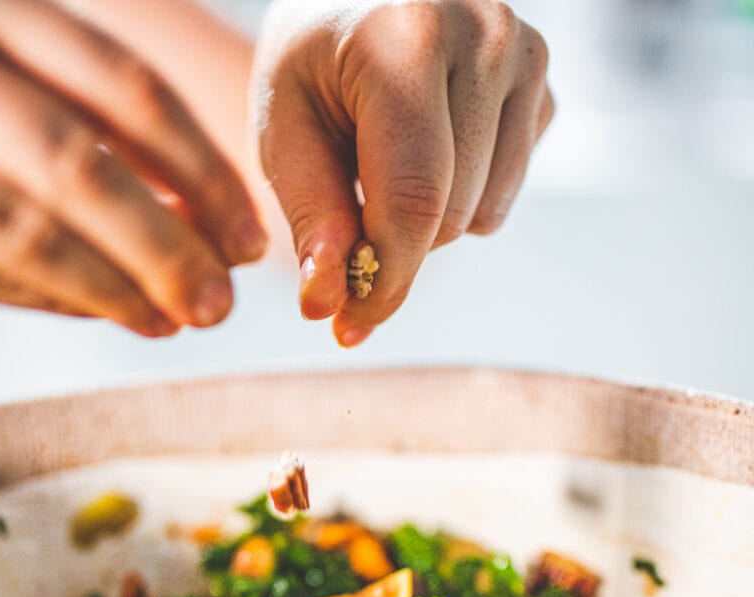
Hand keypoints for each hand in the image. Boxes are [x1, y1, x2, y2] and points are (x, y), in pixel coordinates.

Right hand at [0, 0, 266, 334]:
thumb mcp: (36, 65)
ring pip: (26, 230)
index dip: (202, 171)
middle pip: (78, 166)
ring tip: (172, 320)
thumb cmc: (0, 101)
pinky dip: (54, 297)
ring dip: (111, 288)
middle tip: (219, 304)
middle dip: (161, 246)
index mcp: (6, 12)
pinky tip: (112, 310)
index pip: (126, 88)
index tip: (250, 238)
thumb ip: (104, 120)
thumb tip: (213, 227)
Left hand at [254, 0, 552, 346]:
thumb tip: (329, 304)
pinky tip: (431, 149)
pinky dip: (463, 196)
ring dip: (428, 222)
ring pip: (482, 217)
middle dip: (394, 243)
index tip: (348, 325)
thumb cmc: (312, 58)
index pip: (413, 199)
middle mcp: (484, 38)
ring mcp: (525, 58)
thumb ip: (311, 214)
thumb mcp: (283, 125)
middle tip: (349, 215)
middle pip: (448, 217)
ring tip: (387, 163)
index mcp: (407, 39)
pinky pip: (505, 196)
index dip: (384, 279)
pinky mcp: (545, 86)